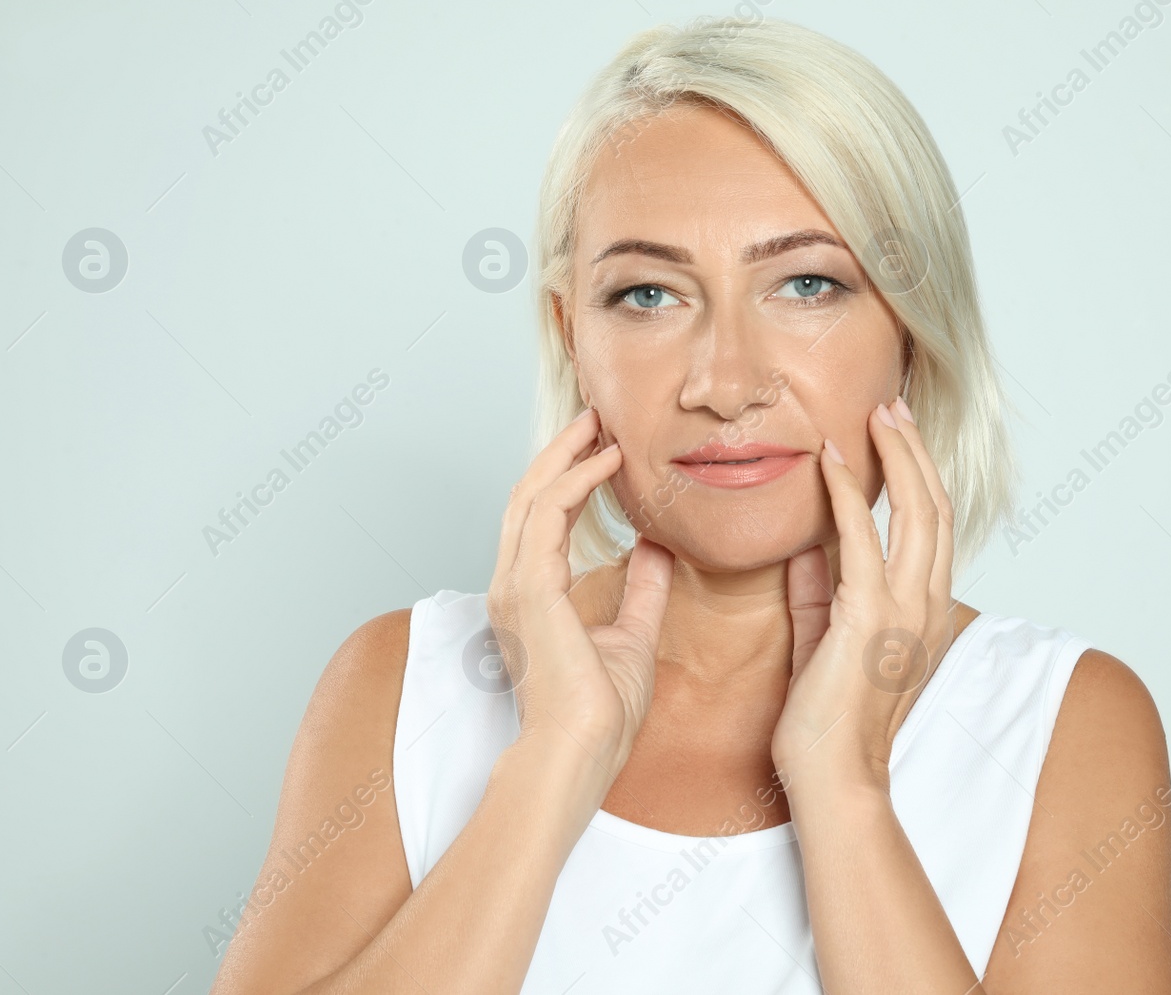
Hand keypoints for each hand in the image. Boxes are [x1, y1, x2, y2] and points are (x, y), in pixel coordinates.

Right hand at [486, 407, 674, 788]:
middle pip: (527, 495)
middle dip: (560, 451)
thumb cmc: (600, 713)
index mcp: (529, 596)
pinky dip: (575, 481)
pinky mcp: (529, 589)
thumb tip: (658, 549)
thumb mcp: (633, 635)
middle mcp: (512, 585)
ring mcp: (514, 586)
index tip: (601, 445)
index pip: (540, 518)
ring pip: (531, 495)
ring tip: (601, 423)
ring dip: (566, 454)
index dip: (566, 475)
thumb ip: (642, 589)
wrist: (580, 753)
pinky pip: (546, 515)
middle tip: (596, 416)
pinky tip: (608, 461)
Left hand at [770, 397, 957, 796]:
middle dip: (915, 451)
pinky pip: (860, 539)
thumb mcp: (825, 642)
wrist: (833, 776)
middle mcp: (926, 605)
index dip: (920, 476)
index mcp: (922, 612)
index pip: (933, 528)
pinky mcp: (869, 618)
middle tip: (892, 406)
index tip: (897, 436)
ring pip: (918, 513)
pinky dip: (848, 493)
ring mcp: (905, 611)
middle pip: (936, 507)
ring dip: (896, 456)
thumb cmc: (828, 722)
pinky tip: (831, 459)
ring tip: (877, 414)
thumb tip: (807, 550)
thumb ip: (821, 594)